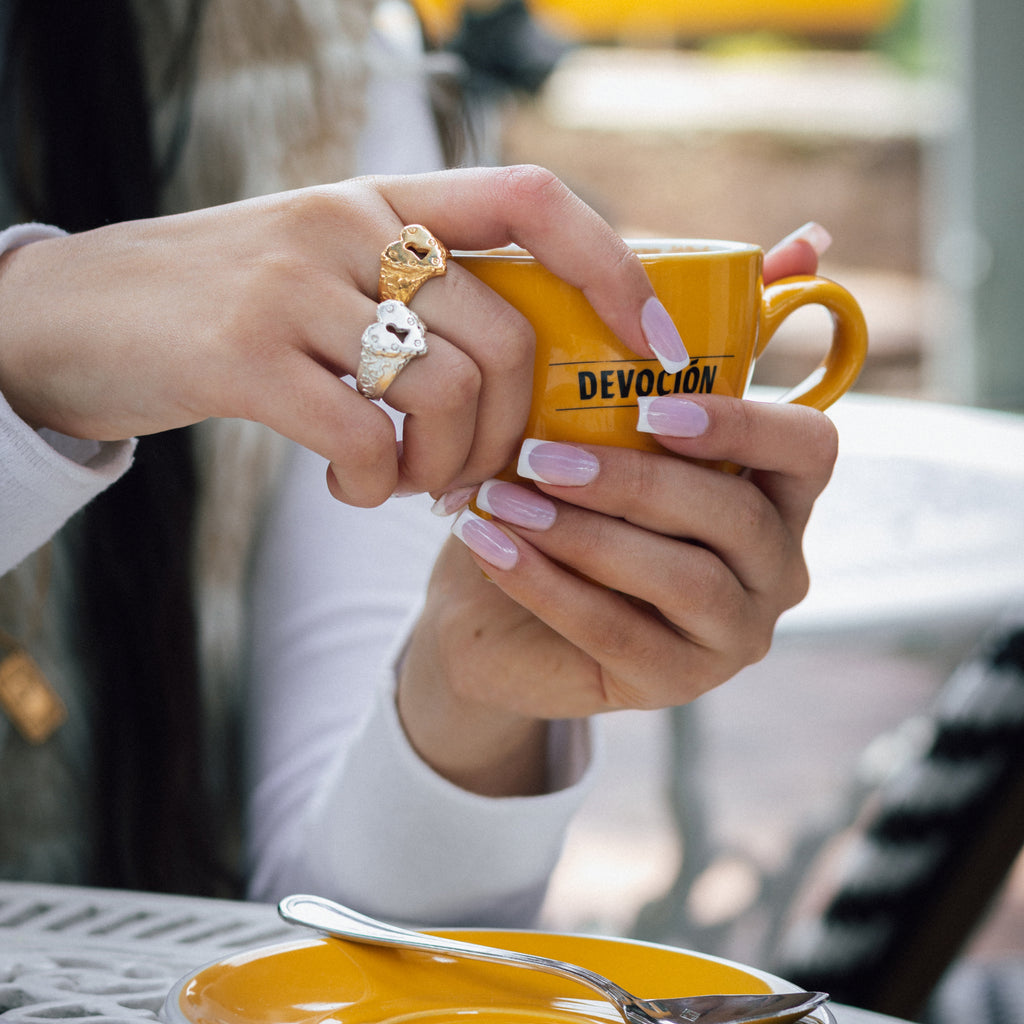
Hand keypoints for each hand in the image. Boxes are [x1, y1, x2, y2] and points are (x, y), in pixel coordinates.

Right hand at [0, 166, 668, 505]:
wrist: (83, 316)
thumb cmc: (231, 309)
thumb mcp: (332, 272)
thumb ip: (421, 298)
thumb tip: (526, 376)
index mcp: (386, 199)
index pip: (534, 201)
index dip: (614, 268)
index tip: (654, 344)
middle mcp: (351, 224)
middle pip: (506, 336)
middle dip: (513, 432)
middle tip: (478, 475)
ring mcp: (297, 283)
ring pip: (448, 392)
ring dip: (446, 465)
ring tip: (410, 483)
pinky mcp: (246, 354)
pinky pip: (366, 438)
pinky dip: (377, 487)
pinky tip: (354, 489)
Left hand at [394, 222, 836, 792]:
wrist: (498, 603)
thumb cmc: (568, 493)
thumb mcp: (614, 413)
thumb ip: (692, 338)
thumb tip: (806, 238)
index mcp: (777, 493)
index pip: (809, 449)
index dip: (742, 425)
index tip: (652, 403)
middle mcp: (778, 565)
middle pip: (732, 517)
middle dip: (633, 480)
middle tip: (540, 451)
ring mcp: (735, 635)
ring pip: (679, 578)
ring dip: (583, 531)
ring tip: (500, 495)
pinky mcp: (675, 685)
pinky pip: (617, 634)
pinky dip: (547, 584)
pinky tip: (487, 544)